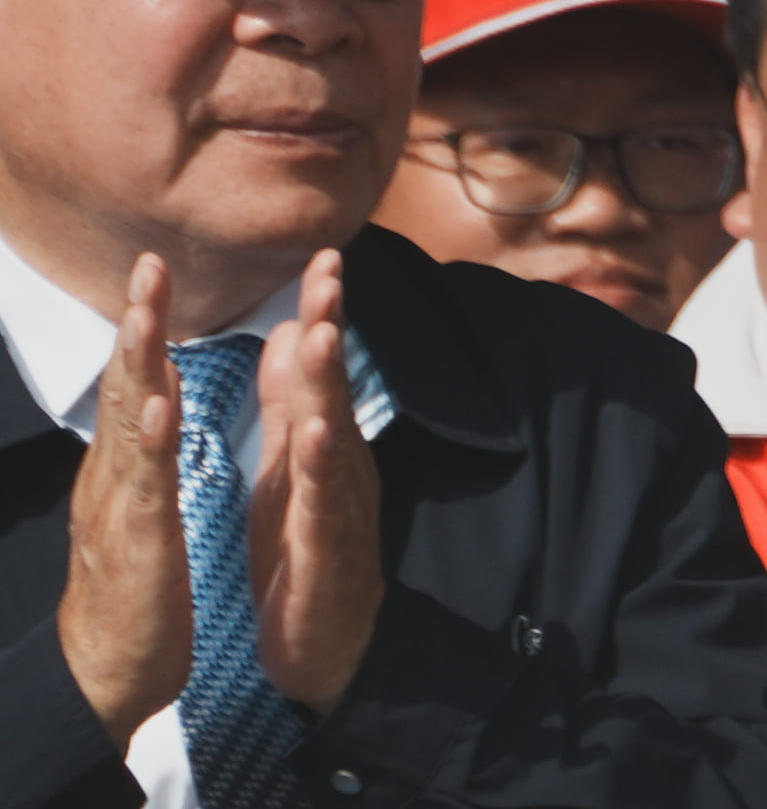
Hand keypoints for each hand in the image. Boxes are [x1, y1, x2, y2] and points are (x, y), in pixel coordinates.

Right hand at [58, 254, 189, 750]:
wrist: (107, 672)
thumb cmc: (132, 587)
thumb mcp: (140, 506)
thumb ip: (146, 452)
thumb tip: (149, 396)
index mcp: (123, 468)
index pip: (134, 384)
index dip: (142, 327)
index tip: (154, 268)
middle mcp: (112, 478)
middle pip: (122, 389)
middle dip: (135, 326)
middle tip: (146, 265)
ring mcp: (119, 508)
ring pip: (126, 426)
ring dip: (137, 368)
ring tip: (146, 314)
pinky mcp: (137, 545)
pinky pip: (144, 489)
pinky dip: (149, 446)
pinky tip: (160, 409)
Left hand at [248, 249, 384, 710]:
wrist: (329, 650)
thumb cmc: (306, 557)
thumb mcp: (287, 472)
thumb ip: (288, 406)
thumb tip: (286, 334)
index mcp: (324, 445)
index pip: (321, 370)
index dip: (322, 314)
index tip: (321, 256)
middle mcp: (341, 465)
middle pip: (334, 387)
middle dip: (332, 325)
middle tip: (329, 268)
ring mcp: (341, 506)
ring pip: (336, 435)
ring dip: (330, 384)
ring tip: (324, 333)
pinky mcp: (330, 551)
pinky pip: (326, 504)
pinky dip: (323, 467)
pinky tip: (317, 435)